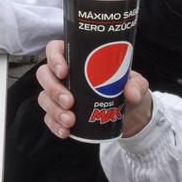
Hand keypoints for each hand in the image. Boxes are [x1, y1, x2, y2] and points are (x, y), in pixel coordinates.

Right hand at [36, 41, 153, 139]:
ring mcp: (58, 94)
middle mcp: (63, 75)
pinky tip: (65, 132)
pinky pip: (49, 118)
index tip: (64, 71)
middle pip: (44, 75)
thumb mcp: (137, 84)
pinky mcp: (59, 112)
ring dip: (54, 110)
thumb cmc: (126, 88)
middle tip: (69, 101)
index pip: (55, 49)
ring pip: (44, 97)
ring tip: (70, 120)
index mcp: (76, 57)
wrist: (127, 113)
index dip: (54, 58)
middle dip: (53, 89)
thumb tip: (131, 93)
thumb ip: (137, 85)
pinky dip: (54, 125)